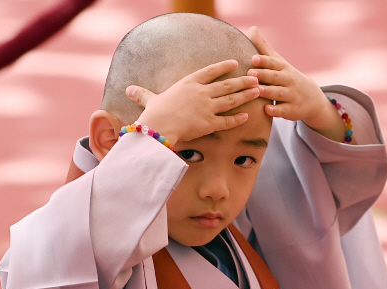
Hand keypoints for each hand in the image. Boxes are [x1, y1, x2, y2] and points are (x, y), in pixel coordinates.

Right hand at [126, 60, 259, 145]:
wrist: (158, 127)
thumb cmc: (153, 113)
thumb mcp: (149, 100)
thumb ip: (143, 94)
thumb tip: (128, 90)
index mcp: (188, 83)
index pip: (210, 71)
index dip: (224, 67)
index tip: (235, 63)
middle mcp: (201, 93)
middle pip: (227, 85)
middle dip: (242, 81)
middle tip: (255, 78)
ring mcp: (207, 108)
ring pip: (231, 100)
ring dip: (246, 95)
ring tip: (258, 91)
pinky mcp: (209, 124)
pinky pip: (227, 121)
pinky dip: (238, 119)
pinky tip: (247, 116)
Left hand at [247, 26, 345, 141]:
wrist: (312, 98)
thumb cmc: (287, 77)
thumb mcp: (279, 62)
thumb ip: (263, 48)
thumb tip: (252, 28)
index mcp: (283, 68)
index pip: (273, 63)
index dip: (264, 61)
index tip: (253, 59)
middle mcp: (288, 80)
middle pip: (275, 77)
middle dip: (263, 75)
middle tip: (250, 74)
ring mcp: (291, 95)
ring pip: (279, 93)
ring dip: (267, 92)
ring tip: (256, 91)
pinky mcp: (292, 110)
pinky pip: (283, 110)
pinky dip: (276, 110)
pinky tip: (266, 110)